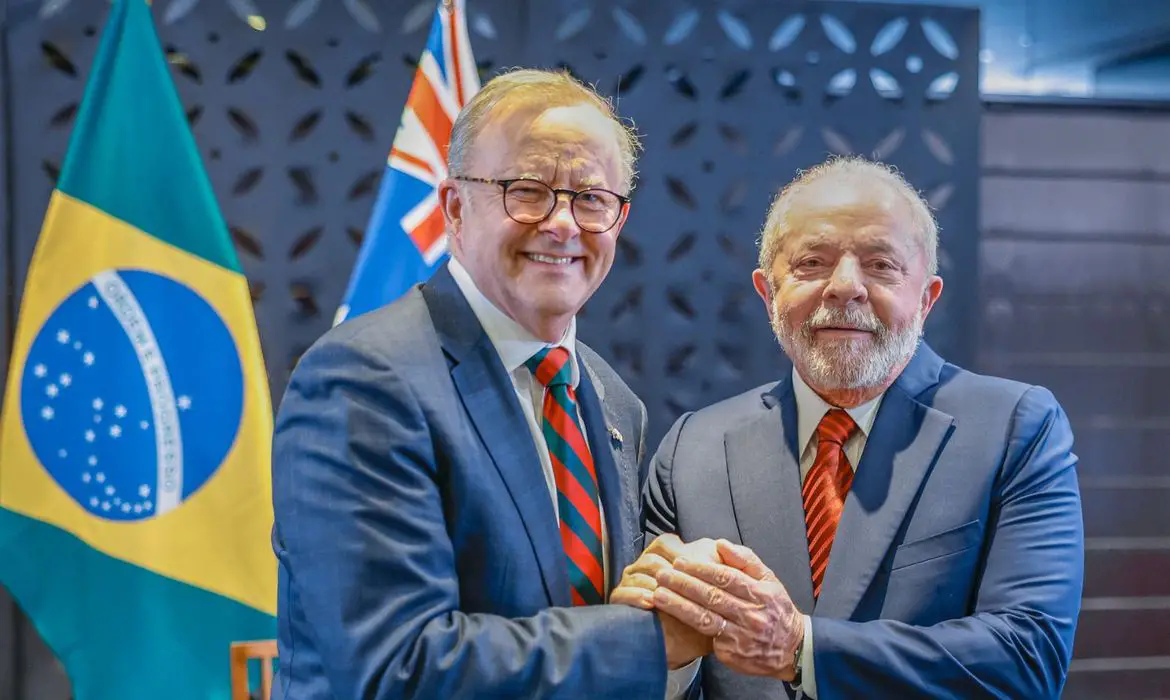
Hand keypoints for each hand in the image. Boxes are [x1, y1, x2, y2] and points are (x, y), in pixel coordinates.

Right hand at [610, 534, 718, 669]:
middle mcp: (646, 565)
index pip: (665, 543)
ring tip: (664, 595)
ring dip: (651, 584)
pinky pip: (621, 593)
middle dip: (666, 571)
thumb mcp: (716, 586)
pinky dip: (636, 596)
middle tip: (680, 583)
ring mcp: (632, 580)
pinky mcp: (621, 599)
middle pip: (651, 558)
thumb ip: (720, 564)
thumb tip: (721, 545)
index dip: (678, 553)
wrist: (687, 641)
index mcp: (667, 555)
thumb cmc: (704, 610)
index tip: (693, 567)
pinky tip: (650, 603)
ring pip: (636, 574)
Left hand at [653, 539, 803, 680]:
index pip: (726, 578)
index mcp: (760, 593)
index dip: (701, 568)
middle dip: (683, 584)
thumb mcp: (770, 580)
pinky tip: (670, 618)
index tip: (680, 561)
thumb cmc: (776, 609)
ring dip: (678, 606)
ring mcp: (740, 636)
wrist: (792, 648)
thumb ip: (746, 560)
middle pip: (711, 597)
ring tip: (658, 594)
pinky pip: (707, 638)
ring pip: (704, 619)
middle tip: (663, 574)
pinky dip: (687, 627)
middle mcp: (751, 615)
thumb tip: (721, 544)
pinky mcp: (731, 654)